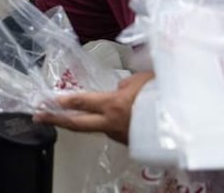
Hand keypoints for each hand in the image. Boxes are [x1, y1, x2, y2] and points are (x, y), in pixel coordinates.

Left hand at [34, 72, 154, 143]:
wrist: (186, 124)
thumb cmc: (164, 96)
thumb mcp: (143, 81)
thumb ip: (125, 85)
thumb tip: (117, 90)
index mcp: (113, 105)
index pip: (80, 102)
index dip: (61, 101)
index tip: (45, 100)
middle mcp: (111, 124)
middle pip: (77, 124)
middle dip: (55, 120)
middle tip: (37, 117)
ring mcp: (121, 136)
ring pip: (98, 127)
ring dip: (89, 120)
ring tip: (80, 112)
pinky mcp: (131, 143)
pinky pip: (116, 130)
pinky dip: (113, 123)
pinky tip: (120, 118)